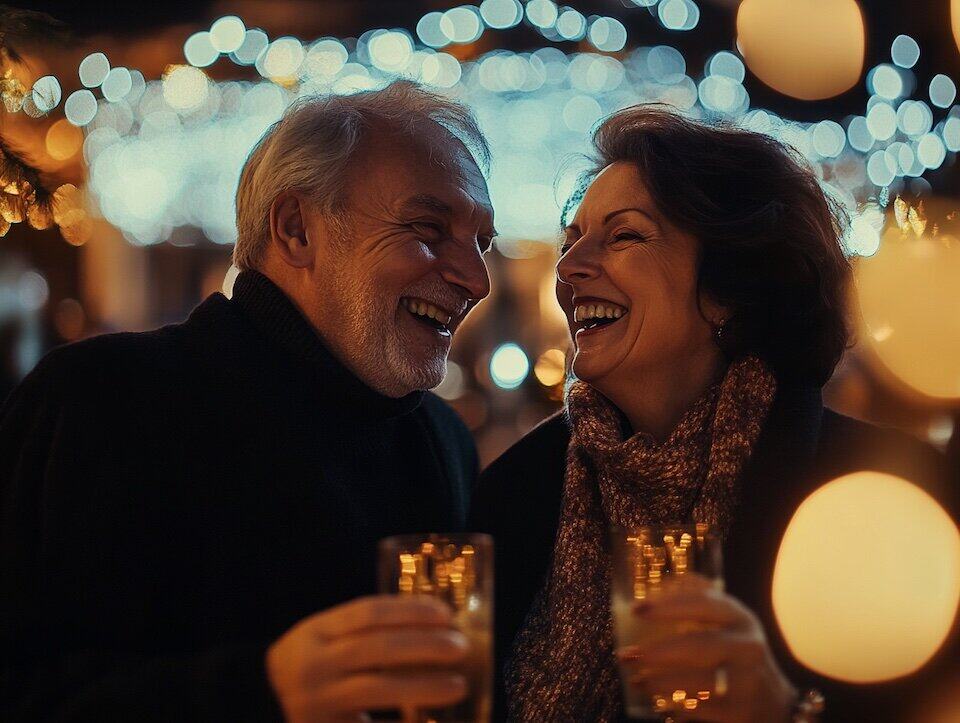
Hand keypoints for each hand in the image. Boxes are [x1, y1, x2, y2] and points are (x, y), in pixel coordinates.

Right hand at [266, 595, 468, 722]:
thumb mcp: (325, 636)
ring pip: (376, 689)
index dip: (411, 610)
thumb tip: (436, 625)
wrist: (262, 703)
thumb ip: (366, 629)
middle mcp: (314, 664)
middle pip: (377, 648)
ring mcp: (317, 701)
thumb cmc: (310, 664)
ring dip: (422, 686)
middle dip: (424, 645)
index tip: (446, 614)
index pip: (369, 611)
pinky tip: (430, 722)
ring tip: (458, 684)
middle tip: (460, 647)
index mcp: (316, 631)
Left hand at [617, 575, 796, 721]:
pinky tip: (652, 697)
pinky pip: (698, 707)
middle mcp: (746, 647)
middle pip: (698, 646)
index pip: (704, 604)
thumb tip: (657, 585)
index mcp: (740, 618)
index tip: (637, 609)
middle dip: (657, 652)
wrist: (774, 702)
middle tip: (627, 654)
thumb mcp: (730, 620)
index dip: (668, 605)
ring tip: (634, 677)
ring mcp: (745, 682)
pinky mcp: (738, 713)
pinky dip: (670, 703)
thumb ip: (700, 599)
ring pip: (695, 681)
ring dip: (658, 681)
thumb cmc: (739, 652)